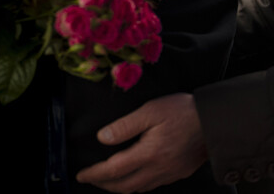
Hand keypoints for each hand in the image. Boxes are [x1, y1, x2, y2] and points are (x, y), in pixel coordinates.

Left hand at [76, 93, 207, 192]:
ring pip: (139, 188)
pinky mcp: (179, 172)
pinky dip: (137, 184)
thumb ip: (124, 126)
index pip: (114, 170)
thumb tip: (102, 138)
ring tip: (107, 179)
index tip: (82, 175)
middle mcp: (159, 169)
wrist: (216, 121)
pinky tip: (133, 176)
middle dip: (104, 185)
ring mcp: (170, 173)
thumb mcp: (149, 112)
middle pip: (125, 186)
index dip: (95, 174)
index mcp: (149, 154)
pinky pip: (152, 184)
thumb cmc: (183, 112)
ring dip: (120, 186)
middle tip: (90, 179)